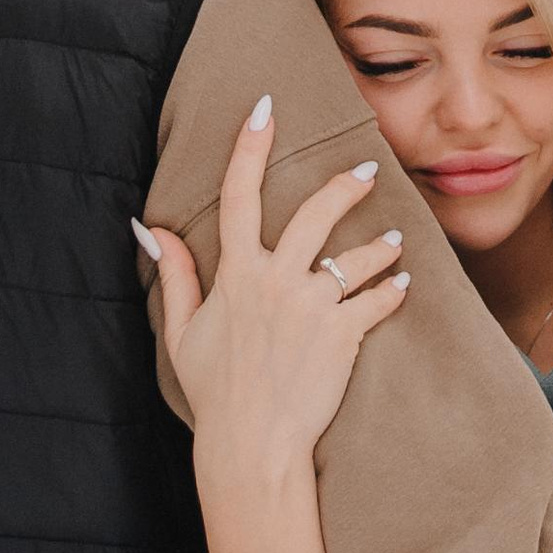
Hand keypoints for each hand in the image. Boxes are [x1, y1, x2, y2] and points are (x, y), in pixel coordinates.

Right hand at [136, 95, 409, 552]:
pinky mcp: (343, 336)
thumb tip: (151, 230)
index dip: (249, 147)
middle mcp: (275, 282)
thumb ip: (176, 276)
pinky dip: (393, 291)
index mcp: (236, 275)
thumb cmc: (215, 391)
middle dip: (345, 187)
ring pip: (357, 257)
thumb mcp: (184, 332)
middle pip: (315, 214)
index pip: (238, 196)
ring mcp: (312, 308)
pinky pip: (378, 301)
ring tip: (394, 242)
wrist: (253, 445)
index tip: (265, 108)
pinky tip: (401, 286)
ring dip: (381, 246)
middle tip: (368, 171)